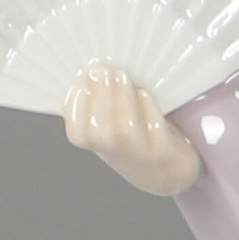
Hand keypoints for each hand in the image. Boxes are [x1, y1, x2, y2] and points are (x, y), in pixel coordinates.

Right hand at [62, 63, 200, 195]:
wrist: (163, 169)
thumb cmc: (127, 138)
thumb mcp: (101, 123)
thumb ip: (93, 101)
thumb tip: (90, 71)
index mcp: (89, 141)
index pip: (75, 128)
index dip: (76, 104)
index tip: (81, 81)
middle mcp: (111, 151)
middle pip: (99, 125)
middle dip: (101, 93)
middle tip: (103, 70)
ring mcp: (137, 152)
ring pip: (124, 125)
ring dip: (122, 96)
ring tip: (122, 75)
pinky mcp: (162, 148)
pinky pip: (153, 125)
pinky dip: (147, 106)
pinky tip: (143, 92)